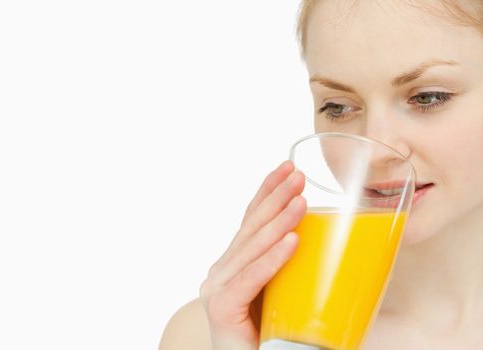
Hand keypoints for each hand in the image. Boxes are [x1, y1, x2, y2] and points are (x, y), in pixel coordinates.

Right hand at [199, 160, 305, 349]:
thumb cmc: (273, 334)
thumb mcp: (285, 292)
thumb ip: (295, 270)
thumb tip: (342, 247)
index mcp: (236, 264)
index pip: (251, 221)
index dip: (267, 192)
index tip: (287, 168)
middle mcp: (222, 271)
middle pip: (250, 228)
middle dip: (275, 198)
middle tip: (298, 175)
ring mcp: (217, 288)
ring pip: (251, 248)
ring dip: (278, 221)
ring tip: (301, 201)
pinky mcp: (221, 308)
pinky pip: (250, 279)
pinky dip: (272, 260)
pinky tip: (292, 241)